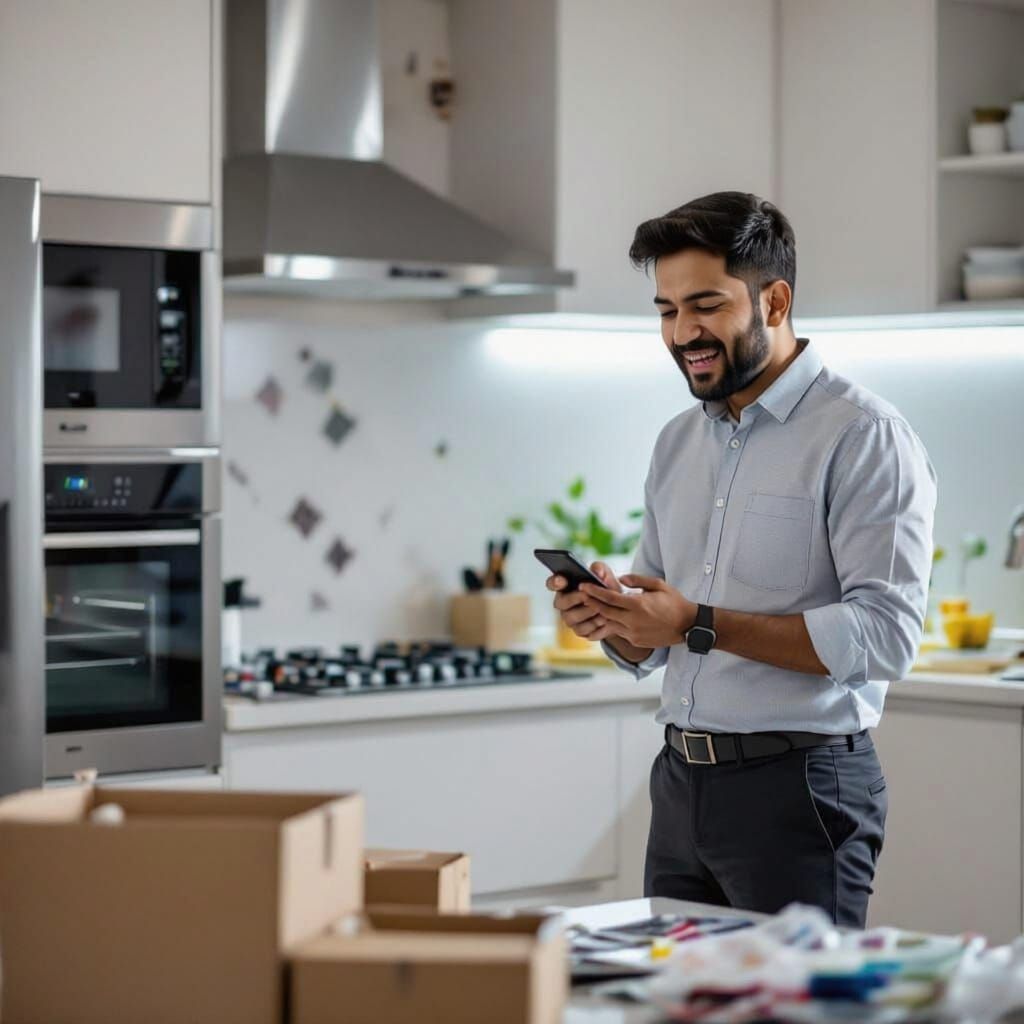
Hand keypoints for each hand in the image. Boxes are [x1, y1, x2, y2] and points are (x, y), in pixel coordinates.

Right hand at [546, 561, 621, 640]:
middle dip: (575, 598)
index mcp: (565, 586)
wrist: (618, 609)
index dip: (554, 582)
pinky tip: (605, 620)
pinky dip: (595, 625)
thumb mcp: (606, 576)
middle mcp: (563, 603)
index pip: (553, 583)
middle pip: (560, 603)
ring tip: (602, 608)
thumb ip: (600, 569)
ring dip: (588, 612)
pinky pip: (583, 630)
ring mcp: (570, 618)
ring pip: (572, 618)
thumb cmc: (607, 589)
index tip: (561, 580)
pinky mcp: (580, 631)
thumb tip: (597, 571)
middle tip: (588, 595)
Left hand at [579, 574, 695, 648]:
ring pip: (609, 623)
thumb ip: (638, 580)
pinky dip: (612, 624)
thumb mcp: (658, 585)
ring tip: (591, 606)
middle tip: (581, 594)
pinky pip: (619, 632)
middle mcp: (633, 621)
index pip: (609, 598)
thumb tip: (621, 579)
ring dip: (600, 615)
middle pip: (605, 611)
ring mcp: (634, 633)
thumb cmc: (674, 602)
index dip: (594, 591)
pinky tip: (607, 618)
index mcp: (638, 605)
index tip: (583, 585)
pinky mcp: (636, 641)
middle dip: (591, 602)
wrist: (688, 626)